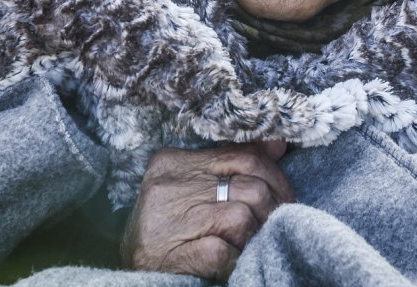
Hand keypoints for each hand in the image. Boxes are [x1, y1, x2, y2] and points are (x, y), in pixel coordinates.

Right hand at [120, 141, 293, 280]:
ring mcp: (170, 221)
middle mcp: (168, 186)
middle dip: (272, 209)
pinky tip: (232, 261)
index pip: (243, 157)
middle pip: (250, 188)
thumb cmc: (169, 225)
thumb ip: (231, 164)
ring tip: (249, 243)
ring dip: (254, 236)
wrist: (131, 271)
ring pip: (242, 218)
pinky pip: (225, 252)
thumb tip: (278, 144)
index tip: (285, 194)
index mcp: (173, 162)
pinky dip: (236, 259)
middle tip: (275, 224)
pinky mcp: (173, 255)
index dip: (275, 176)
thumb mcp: (193, 185)